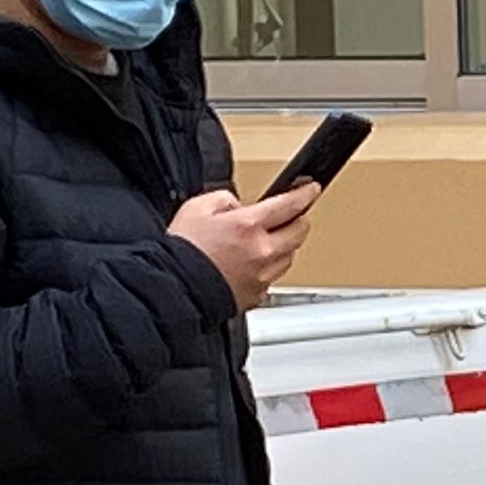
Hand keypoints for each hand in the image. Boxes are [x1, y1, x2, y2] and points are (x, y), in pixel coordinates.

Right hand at [166, 184, 314, 310]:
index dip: (304, 194)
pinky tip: (251, 263)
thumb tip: (238, 206)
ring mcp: (263, 275)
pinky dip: (268, 267)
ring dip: (284, 245)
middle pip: (299, 232)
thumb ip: (224, 200)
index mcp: (248, 226)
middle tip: (290, 215)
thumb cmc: (182, 252)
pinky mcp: (258, 294)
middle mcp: (261, 252)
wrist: (174, 289)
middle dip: (298, 220)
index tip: (311, 190)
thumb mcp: (197, 208)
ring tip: (264, 241)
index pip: (289, 205)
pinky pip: (273, 276)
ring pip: (289, 256)